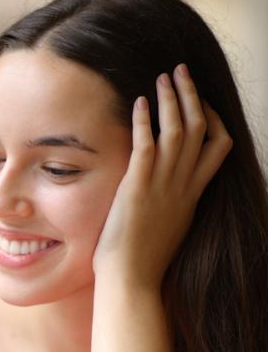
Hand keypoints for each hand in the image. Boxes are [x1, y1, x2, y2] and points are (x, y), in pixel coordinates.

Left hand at [94, 64, 232, 288]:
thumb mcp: (170, 228)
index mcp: (194, 195)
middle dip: (191, 95)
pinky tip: (139, 102)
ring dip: (171, 98)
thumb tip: (168, 201)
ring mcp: (163, 185)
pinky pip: (147, 145)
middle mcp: (184, 185)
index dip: (214, 119)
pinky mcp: (139, 188)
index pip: (219, 147)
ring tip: (163, 76)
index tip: (203, 103)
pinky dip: (145, 121)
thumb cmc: (143, 261)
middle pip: (200, 128)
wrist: (133, 280)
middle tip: (181, 71)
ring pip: (178, 130)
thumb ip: (173, 207)